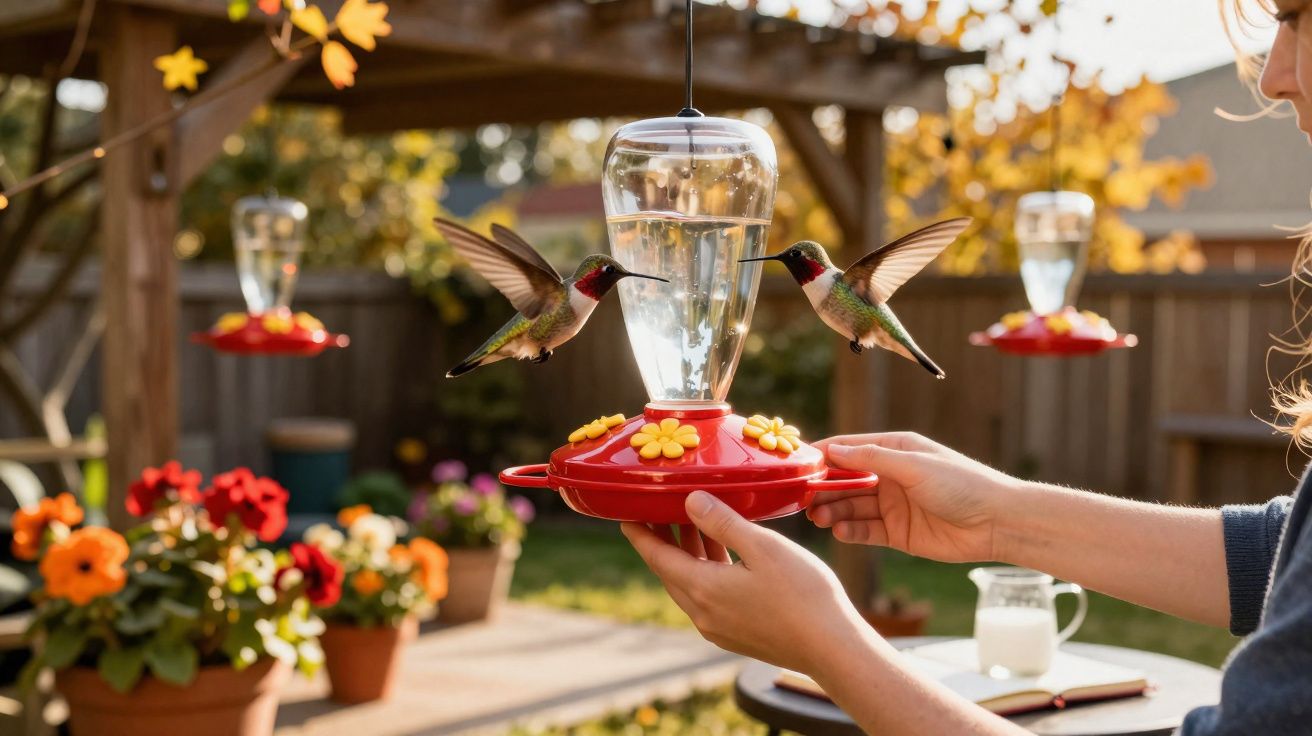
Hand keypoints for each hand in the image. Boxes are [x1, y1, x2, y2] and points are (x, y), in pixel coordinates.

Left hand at [621, 491, 870, 673]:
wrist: (833, 648)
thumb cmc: (804, 594)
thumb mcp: (763, 547)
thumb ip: (723, 522)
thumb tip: (689, 501)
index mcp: (702, 589)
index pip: (656, 556)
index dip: (639, 532)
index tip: (625, 512)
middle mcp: (703, 613)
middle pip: (670, 570)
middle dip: (663, 537)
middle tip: (661, 506)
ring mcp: (719, 627)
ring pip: (691, 582)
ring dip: (688, 552)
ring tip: (692, 520)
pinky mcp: (736, 633)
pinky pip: (708, 596)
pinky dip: (707, 569)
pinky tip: (723, 551)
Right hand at [809, 432, 1018, 562]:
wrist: (997, 522)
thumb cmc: (962, 484)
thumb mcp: (914, 465)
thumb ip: (872, 460)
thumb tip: (832, 451)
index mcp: (895, 451)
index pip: (850, 449)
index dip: (823, 455)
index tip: (798, 465)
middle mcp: (890, 476)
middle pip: (846, 480)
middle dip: (824, 488)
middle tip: (803, 498)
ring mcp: (893, 506)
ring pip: (852, 507)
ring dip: (833, 511)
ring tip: (819, 518)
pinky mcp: (898, 534)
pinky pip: (866, 531)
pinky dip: (851, 531)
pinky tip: (839, 532)